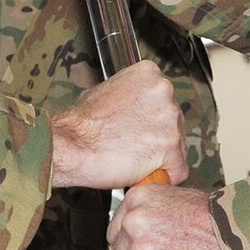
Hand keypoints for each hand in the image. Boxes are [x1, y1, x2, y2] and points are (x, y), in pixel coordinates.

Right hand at [49, 60, 184, 189]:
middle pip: (175, 123)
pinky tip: (141, 172)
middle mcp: (163, 90)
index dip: (150, 121)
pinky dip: (162, 176)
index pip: (165, 102)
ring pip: (177, 147)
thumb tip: (135, 107)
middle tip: (132, 145)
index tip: (138, 129)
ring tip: (131, 157)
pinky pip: (177, 169)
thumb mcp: (105, 92)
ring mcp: (169, 116)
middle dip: (157, 138)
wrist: (71, 145)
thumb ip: (130, 97)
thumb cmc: (81, 124)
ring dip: (159, 157)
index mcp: (149, 73)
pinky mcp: (170, 144)